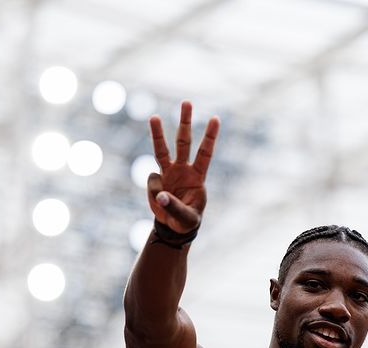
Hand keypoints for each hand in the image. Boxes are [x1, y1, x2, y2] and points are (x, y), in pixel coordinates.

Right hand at [147, 100, 219, 233]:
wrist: (173, 226)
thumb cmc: (186, 220)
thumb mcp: (186, 218)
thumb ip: (175, 208)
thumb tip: (161, 195)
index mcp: (197, 176)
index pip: (205, 153)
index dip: (210, 137)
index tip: (215, 118)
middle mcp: (183, 169)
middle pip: (184, 141)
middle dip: (185, 122)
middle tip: (187, 102)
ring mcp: (168, 172)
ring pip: (162, 149)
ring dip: (158, 133)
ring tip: (154, 116)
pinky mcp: (156, 180)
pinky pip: (152, 181)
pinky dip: (154, 193)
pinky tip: (160, 203)